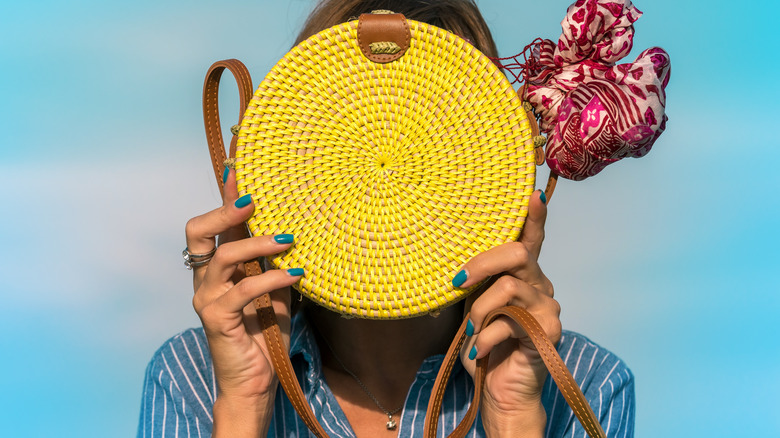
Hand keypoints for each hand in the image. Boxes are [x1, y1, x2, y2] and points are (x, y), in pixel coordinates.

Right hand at [184, 168, 300, 435]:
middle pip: (198, 232)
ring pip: (224, 257)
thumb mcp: (275, 292)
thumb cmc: (263, 336)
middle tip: (253, 199)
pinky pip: (244, 291)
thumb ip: (275, 265)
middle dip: (224, 210)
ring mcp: (207, 299)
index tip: (239, 168)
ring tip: (287, 240)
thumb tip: (293, 233)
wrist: (254, 382)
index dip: (224, 196)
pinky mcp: (217, 319)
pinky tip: (295, 274)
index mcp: (217, 269)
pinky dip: (272, 279)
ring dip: (257, 244)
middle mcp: (205, 280)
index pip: (215, 225)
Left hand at [458, 190, 558, 436]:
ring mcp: (548, 308)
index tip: (532, 192)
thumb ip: (472, 285)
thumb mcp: (472, 308)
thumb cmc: (485, 345)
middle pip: (517, 253)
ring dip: (478, 312)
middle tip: (458, 284)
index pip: (530, 239)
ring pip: (507, 288)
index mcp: (522, 276)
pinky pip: (508, 322)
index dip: (533, 216)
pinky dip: (486, 338)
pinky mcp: (549, 332)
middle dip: (481, 264)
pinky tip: (480, 351)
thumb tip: (450, 270)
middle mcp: (539, 285)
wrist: (500, 392)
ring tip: (472, 333)